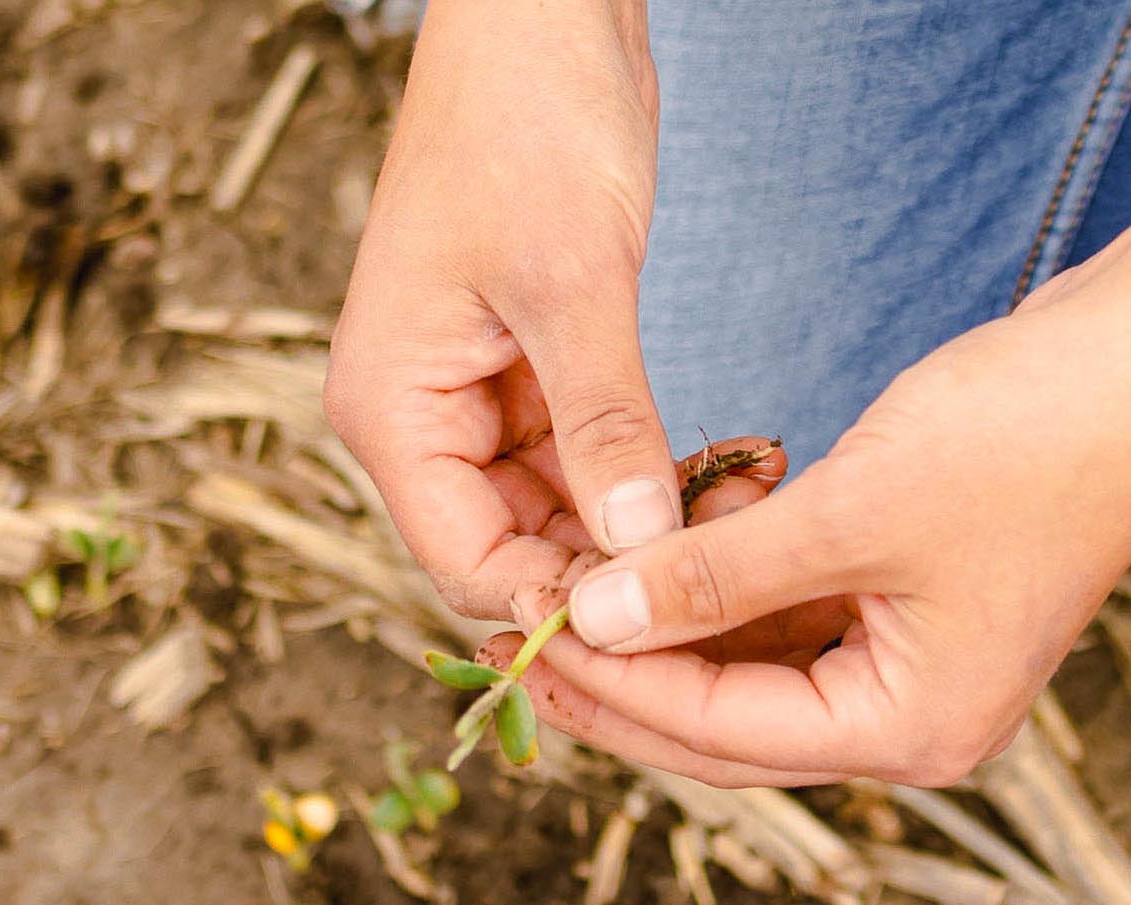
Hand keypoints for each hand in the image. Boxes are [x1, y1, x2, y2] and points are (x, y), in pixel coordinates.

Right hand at [324, 0, 679, 619]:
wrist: (539, 20)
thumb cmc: (528, 123)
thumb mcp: (573, 282)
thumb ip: (605, 425)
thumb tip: (644, 553)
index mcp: (390, 410)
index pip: (465, 565)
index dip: (560, 607)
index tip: (668, 619)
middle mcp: (418, 421)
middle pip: (511, 553)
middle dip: (613, 573)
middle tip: (725, 577)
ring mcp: (471, 401)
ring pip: (556, 516)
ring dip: (640, 530)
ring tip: (740, 515)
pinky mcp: (527, 375)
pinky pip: (583, 463)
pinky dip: (644, 479)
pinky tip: (721, 477)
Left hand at [481, 299, 1130, 786]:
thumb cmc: (1023, 436)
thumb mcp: (846, 513)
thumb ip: (711, 581)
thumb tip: (594, 623)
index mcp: (913, 729)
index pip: (721, 733)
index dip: (613, 692)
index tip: (517, 647)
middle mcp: (915, 719)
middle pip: (728, 722)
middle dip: (624, 676)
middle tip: (514, 637)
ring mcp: (917, 664)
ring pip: (751, 669)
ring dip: (666, 627)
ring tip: (566, 589)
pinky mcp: (913, 604)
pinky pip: (788, 617)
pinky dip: (724, 586)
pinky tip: (658, 548)